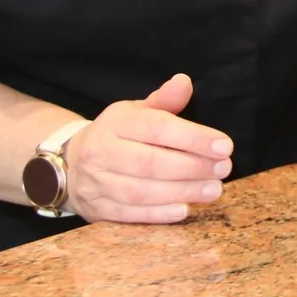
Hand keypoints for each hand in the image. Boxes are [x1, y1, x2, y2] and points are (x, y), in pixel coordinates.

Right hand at [63, 74, 232, 223]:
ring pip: (141, 191)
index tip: (225, 146)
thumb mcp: (137, 111)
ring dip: (182, 192)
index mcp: (115, 122)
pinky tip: (185, 209)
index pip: (157, 128)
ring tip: (213, 189)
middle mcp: (101, 151)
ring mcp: (95, 182)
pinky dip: (159, 214)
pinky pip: (129, 214)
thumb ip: (164, 100)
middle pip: (150, 163)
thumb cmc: (118, 134)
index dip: (193, 138)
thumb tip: (184, 82)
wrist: (72, 162)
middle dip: (193, 167)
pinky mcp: (96, 209)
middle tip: (223, 169)